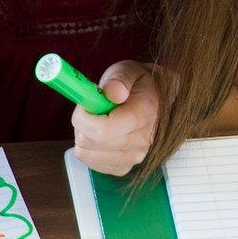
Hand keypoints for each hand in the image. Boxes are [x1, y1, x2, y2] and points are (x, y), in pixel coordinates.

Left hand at [71, 60, 163, 175]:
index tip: (85, 102)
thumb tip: (113, 92)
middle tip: (91, 109)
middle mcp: (141, 142)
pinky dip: (88, 148)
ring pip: (86, 154)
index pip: (102, 131)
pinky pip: (90, 163)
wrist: (156, 101)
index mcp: (144, 116)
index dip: (83, 118)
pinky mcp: (122, 168)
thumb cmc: (138, 84)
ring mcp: (133, 158)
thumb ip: (119, 78)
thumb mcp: (129, 70)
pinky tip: (100, 135)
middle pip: (90, 143)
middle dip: (81, 124)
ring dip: (83, 136)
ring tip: (97, 120)